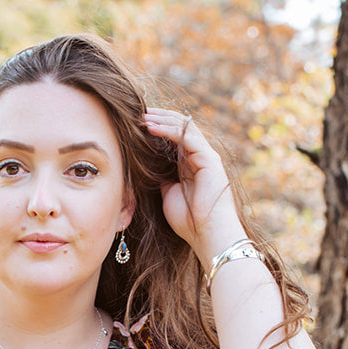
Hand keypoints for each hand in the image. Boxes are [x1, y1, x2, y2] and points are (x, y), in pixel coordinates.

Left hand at [143, 108, 243, 261]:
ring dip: (162, 121)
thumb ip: (162, 178)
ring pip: (184, 128)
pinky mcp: (209, 158)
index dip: (158, 129)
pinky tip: (152, 127)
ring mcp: (206, 156)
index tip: (138, 125)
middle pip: (180, 129)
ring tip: (143, 117)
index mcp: (191, 165)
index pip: (175, 139)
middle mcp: (200, 157)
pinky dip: (168, 130)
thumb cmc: (189, 221)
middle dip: (160, 119)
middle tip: (139, 114)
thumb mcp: (168, 194)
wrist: (207, 234)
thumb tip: (149, 168)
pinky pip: (187, 137)